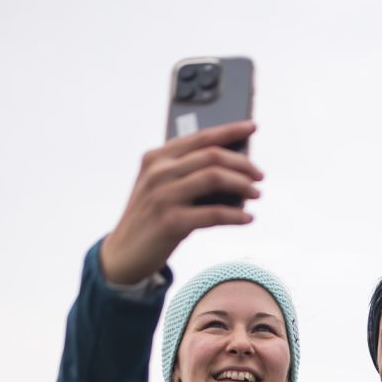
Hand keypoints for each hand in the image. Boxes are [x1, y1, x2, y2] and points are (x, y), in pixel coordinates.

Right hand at [98, 120, 262, 285]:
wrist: (122, 254)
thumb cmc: (150, 218)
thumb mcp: (160, 188)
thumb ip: (185, 173)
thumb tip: (232, 169)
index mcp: (156, 158)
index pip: (200, 137)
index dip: (229, 130)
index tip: (252, 127)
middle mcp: (158, 172)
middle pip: (212, 156)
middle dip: (243, 164)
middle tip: (259, 175)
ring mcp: (163, 196)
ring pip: (215, 178)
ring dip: (243, 185)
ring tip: (256, 194)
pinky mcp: (171, 222)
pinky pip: (214, 213)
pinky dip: (236, 215)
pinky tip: (247, 218)